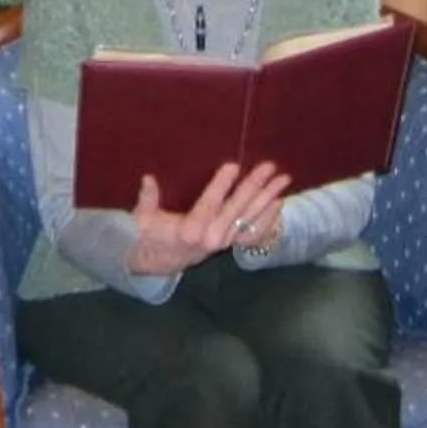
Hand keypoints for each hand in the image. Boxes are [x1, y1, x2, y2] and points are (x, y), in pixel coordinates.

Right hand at [128, 160, 289, 274]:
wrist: (158, 262)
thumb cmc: (149, 234)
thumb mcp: (143, 218)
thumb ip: (147, 199)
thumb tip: (148, 178)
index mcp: (189, 231)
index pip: (209, 204)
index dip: (221, 185)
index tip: (233, 166)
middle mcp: (210, 238)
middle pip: (236, 209)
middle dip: (254, 186)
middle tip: (269, 167)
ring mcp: (222, 243)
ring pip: (249, 218)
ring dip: (267, 198)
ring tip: (283, 179)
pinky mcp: (228, 243)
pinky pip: (253, 232)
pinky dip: (268, 217)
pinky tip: (279, 201)